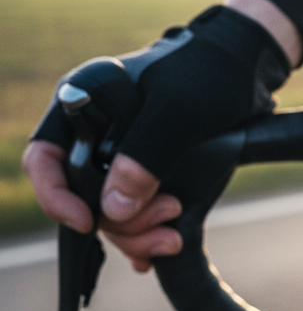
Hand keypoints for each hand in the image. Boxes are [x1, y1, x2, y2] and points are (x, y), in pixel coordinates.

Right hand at [23, 0, 300, 270]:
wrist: (249, 66)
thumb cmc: (211, 71)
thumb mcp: (180, 111)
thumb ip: (145, 154)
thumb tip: (112, 208)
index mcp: (85, 104)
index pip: (46, 157)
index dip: (56, 195)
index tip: (86, 223)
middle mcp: (97, 133)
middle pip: (83, 196)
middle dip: (120, 220)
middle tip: (168, 213)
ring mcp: (124, 155)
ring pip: (111, 212)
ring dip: (140, 232)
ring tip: (174, 234)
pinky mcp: (152, 172)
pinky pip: (138, 213)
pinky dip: (149, 233)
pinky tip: (166, 244)